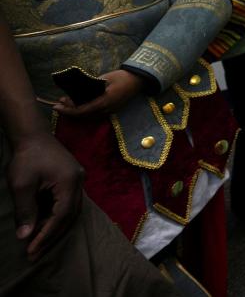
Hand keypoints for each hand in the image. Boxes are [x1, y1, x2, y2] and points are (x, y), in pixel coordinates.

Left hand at [7, 132, 82, 260]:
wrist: (32, 135)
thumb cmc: (27, 158)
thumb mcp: (22, 185)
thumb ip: (25, 211)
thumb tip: (25, 236)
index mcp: (70, 183)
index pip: (61, 216)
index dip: (46, 235)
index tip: (31, 250)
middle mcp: (79, 183)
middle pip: (70, 216)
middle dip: (51, 236)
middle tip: (34, 254)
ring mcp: (77, 180)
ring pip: (70, 211)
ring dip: (54, 228)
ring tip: (36, 243)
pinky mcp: (71, 179)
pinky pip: (67, 203)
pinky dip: (55, 217)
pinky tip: (42, 225)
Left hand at [52, 70, 144, 118]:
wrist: (139, 80)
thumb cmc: (122, 77)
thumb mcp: (105, 78)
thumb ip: (91, 86)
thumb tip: (75, 92)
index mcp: (104, 102)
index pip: (82, 111)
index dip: (68, 111)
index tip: (56, 107)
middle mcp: (106, 110)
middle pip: (83, 116)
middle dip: (69, 112)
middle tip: (58, 105)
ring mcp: (110, 111)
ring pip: (88, 117)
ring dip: (76, 112)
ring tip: (66, 104)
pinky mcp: (111, 110)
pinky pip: (94, 114)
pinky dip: (84, 111)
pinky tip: (79, 105)